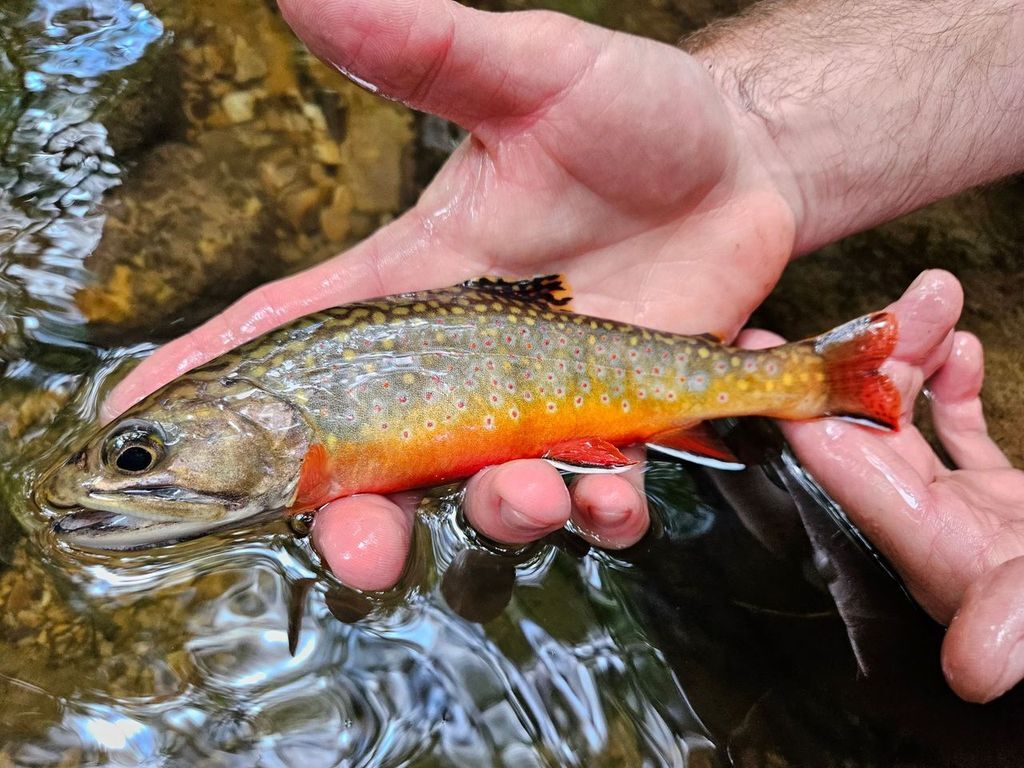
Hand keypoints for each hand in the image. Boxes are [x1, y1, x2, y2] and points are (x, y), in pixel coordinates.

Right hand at [102, 0, 796, 588]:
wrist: (739, 161)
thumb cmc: (632, 114)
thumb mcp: (532, 73)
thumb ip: (428, 47)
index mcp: (414, 284)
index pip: (291, 336)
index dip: (213, 383)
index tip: (136, 430)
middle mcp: (462, 363)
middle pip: (378, 462)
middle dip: (357, 521)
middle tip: (358, 554)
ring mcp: (540, 404)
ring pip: (488, 492)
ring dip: (499, 514)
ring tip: (527, 492)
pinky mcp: (620, 426)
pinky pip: (598, 493)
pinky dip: (605, 509)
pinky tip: (619, 492)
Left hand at [741, 270, 1023, 703]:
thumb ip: (1021, 624)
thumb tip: (975, 674)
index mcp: (933, 551)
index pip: (843, 464)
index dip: (800, 404)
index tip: (760, 346)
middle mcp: (932, 534)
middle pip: (870, 431)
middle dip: (869, 358)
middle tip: (898, 294)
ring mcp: (967, 517)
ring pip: (912, 424)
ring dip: (914, 360)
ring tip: (935, 298)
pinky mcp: (1004, 506)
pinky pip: (960, 436)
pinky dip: (952, 389)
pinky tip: (960, 348)